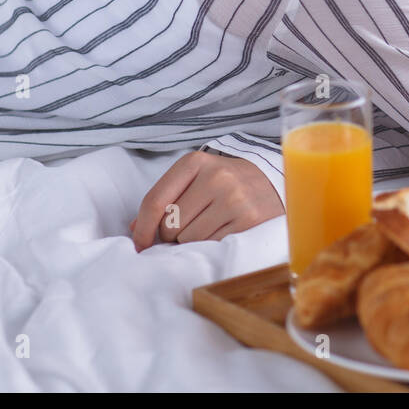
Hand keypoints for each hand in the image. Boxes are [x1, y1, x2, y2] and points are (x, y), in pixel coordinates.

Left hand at [129, 150, 284, 249]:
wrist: (273, 183)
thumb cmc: (226, 183)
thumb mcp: (196, 178)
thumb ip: (165, 198)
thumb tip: (135, 229)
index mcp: (196, 162)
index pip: (155, 201)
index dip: (142, 229)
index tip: (139, 244)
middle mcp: (215, 177)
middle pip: (170, 225)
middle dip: (172, 234)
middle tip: (190, 226)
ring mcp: (234, 199)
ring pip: (189, 239)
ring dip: (192, 241)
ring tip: (208, 227)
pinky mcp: (248, 220)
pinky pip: (212, 245)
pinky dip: (211, 245)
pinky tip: (222, 231)